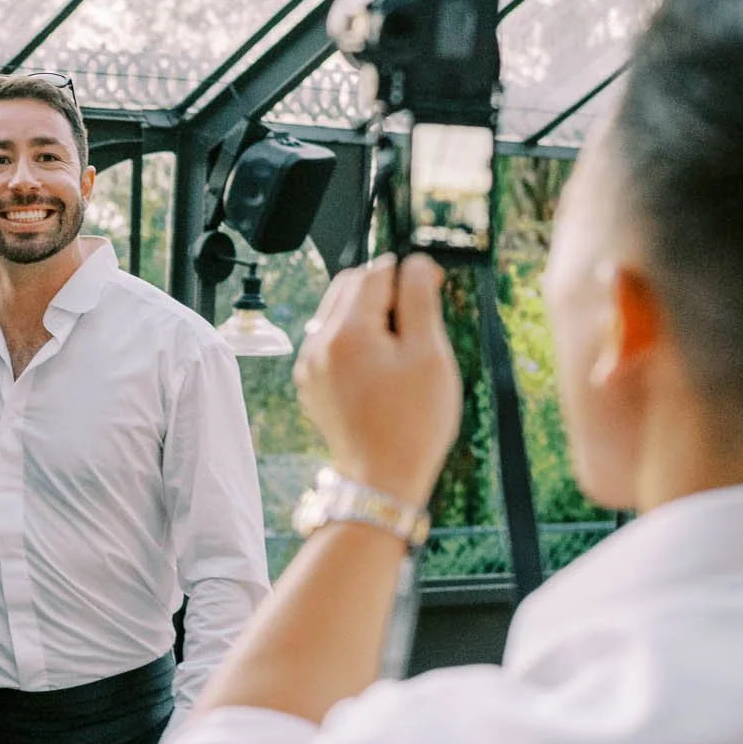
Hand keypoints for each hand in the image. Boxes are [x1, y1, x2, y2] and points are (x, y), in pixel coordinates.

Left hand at [295, 255, 460, 509]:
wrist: (382, 480)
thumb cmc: (413, 423)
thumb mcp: (428, 354)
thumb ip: (419, 299)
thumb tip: (414, 263)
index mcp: (346, 333)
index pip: (375, 272)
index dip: (408, 274)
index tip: (432, 290)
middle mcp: (318, 344)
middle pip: (350, 287)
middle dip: (385, 293)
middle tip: (417, 324)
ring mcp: (310, 365)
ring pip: (339, 314)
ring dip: (370, 317)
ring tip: (400, 353)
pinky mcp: (312, 384)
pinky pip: (333, 343)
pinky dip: (357, 342)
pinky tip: (382, 371)